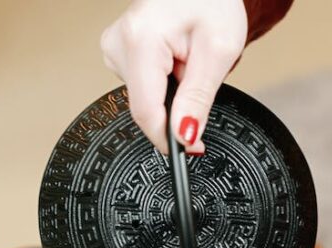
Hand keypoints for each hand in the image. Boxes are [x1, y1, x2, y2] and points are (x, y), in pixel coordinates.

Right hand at [100, 0, 247, 153]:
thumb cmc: (213, 3)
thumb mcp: (218, 53)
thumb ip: (198, 99)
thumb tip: (185, 137)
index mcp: (140, 40)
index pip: (146, 111)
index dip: (169, 138)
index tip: (192, 149)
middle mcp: (119, 42)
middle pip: (145, 106)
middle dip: (176, 108)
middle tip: (200, 81)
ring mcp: (114, 46)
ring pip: (144, 97)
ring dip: (171, 94)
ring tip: (189, 62)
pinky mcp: (119, 50)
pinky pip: (142, 84)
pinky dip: (164, 82)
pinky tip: (176, 60)